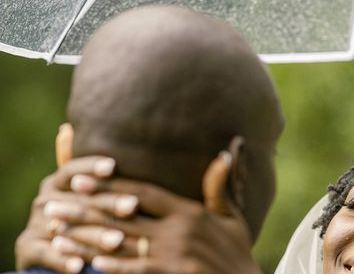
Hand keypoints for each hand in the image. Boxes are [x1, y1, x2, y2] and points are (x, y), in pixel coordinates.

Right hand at [15, 155, 126, 272]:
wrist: (51, 252)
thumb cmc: (87, 218)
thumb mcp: (93, 200)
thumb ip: (109, 188)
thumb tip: (141, 183)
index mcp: (58, 182)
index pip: (73, 169)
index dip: (91, 166)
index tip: (112, 165)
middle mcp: (44, 200)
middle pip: (79, 200)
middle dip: (108, 203)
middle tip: (133, 206)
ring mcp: (35, 223)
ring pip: (68, 229)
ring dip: (94, 236)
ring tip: (118, 240)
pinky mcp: (27, 248)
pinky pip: (46, 254)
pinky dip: (63, 261)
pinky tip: (80, 267)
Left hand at [55, 152, 261, 273]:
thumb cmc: (237, 252)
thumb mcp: (231, 217)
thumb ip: (219, 188)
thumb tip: (225, 154)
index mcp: (190, 210)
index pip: (143, 191)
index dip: (110, 184)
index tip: (81, 178)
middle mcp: (180, 229)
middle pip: (124, 216)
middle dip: (85, 210)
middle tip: (53, 205)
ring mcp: (176, 254)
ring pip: (123, 243)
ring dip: (87, 239)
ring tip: (58, 234)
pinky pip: (138, 270)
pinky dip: (114, 267)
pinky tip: (90, 264)